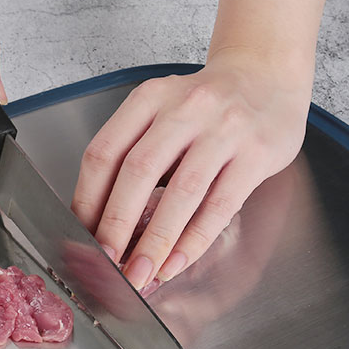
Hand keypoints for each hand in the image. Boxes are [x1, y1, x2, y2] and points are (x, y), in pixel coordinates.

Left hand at [69, 50, 310, 291]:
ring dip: (155, 241)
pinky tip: (176, 262)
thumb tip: (102, 222)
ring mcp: (225, 129)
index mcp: (150, 98)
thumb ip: (133, 154)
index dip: (87, 199)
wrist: (268, 75)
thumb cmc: (207, 105)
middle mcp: (186, 108)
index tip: (80, 235)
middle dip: (116, 226)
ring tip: (139, 274)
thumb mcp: (161, 112)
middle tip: (105, 263)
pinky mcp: (257, 154)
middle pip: (138, 172)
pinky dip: (194, 240)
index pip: (104, 153)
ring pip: (181, 192)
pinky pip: (220, 205)